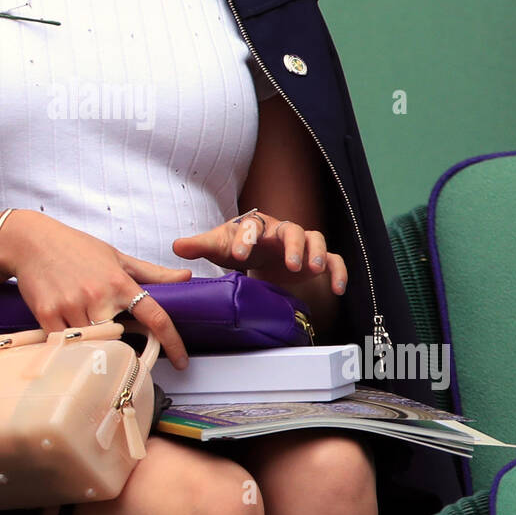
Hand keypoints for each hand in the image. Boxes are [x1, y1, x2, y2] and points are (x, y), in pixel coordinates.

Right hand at [0, 210, 193, 367]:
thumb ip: (152, 273)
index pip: (154, 315)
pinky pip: (65, 344)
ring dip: (95, 346)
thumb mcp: (117, 257)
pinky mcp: (47, 315)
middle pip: (121, 338)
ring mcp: (71, 306)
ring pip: (93, 344)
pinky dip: (71, 346)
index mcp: (119, 282)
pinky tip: (70, 336)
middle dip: (123, 346)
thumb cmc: (76, 248)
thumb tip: (186, 277)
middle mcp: (97, 295)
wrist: (31, 242)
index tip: (181, 361)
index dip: (172, 341)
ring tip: (89, 335)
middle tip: (118, 344)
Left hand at [172, 212, 347, 293]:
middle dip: (292, 245)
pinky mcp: (316, 260)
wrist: (260, 255)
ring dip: (315, 253)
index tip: (238, 257)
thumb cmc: (239, 248)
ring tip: (312, 270)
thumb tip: (177, 246)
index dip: (246, 239)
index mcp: (256, 226)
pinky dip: (338, 272)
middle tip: (291, 264)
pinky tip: (338, 288)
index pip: (252, 226)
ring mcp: (301, 244)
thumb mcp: (220, 247)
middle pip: (291, 229)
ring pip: (315, 239)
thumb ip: (201, 246)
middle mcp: (281, 231)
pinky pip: (333, 260)